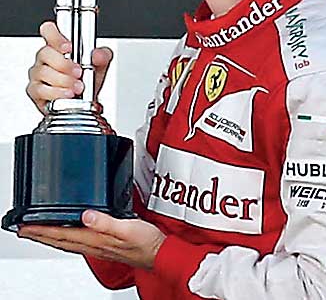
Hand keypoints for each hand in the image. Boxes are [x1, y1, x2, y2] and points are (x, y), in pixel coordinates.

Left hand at [18, 211, 165, 269]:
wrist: (159, 253)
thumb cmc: (146, 242)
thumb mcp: (128, 227)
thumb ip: (106, 222)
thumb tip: (86, 215)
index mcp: (96, 239)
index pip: (62, 234)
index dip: (43, 231)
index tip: (26, 226)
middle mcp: (94, 244)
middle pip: (60, 240)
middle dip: (41, 235)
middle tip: (24, 229)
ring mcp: (98, 246)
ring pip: (67, 242)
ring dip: (51, 236)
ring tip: (40, 231)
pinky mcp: (104, 245)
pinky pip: (78, 242)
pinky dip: (66, 237)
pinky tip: (68, 233)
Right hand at [27, 21, 112, 113]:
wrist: (84, 103)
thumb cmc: (87, 79)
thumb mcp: (99, 65)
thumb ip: (102, 56)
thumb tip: (97, 54)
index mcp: (58, 45)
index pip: (49, 31)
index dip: (56, 36)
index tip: (69, 46)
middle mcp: (45, 58)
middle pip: (46, 52)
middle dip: (64, 64)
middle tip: (79, 71)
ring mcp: (39, 74)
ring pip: (44, 72)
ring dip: (63, 80)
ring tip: (78, 86)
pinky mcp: (35, 91)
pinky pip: (41, 90)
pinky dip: (57, 93)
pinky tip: (68, 94)